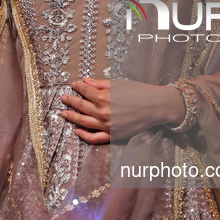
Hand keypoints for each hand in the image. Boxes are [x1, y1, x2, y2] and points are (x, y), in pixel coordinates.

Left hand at [60, 78, 185, 143]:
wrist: (155, 106)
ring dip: (71, 117)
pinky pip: (93, 138)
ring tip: (64, 113)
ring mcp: (106, 125)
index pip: (84, 91)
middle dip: (70, 101)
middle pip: (80, 106)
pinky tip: (77, 130)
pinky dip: (83, 136)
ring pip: (83, 122)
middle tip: (64, 98)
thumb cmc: (139, 92)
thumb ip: (99, 84)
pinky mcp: (112, 135)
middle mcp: (101, 112)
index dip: (77, 87)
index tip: (73, 84)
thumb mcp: (118, 83)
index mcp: (102, 97)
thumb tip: (85, 81)